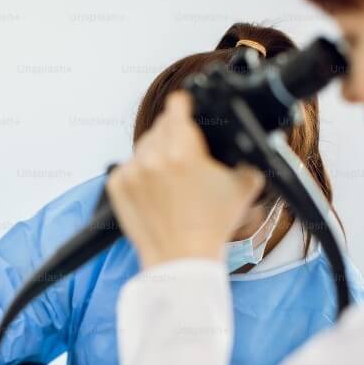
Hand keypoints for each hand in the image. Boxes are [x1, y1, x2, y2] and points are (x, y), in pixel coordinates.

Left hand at [106, 90, 264, 268]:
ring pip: (143, 147)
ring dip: (156, 155)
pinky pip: (128, 167)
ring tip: (172, 181)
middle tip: (186, 159)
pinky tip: (156, 193)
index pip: (177, 105)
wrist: (181, 259)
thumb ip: (246, 154)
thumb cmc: (211, 226)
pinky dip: (140, 175)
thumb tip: (247, 140)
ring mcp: (131, 172)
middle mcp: (152, 157)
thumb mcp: (244, 184)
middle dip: (174, 136)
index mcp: (182, 149)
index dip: (186, 106)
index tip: (187, 108)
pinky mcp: (117, 186)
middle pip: (161, 126)